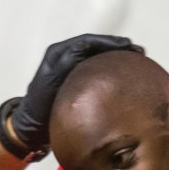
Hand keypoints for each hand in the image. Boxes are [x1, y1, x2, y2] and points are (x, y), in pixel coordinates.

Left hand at [12, 34, 142, 150]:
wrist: (30, 128)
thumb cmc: (38, 106)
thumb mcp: (51, 80)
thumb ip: (67, 62)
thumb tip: (84, 47)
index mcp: (59, 53)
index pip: (89, 42)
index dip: (110, 41)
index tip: (128, 45)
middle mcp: (65, 57)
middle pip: (96, 46)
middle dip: (117, 47)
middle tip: (138, 51)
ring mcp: (71, 70)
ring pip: (98, 58)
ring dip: (117, 57)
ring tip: (136, 59)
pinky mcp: (76, 82)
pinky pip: (96, 71)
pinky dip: (111, 70)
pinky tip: (125, 77)